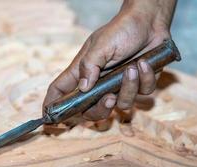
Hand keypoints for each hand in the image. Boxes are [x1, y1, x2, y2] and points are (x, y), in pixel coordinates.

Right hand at [43, 0, 176, 120]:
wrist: (149, 20)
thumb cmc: (121, 29)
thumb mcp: (101, 45)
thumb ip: (89, 66)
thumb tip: (82, 89)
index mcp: (83, 71)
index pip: (61, 90)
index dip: (53, 103)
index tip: (48, 116)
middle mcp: (98, 82)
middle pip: (90, 110)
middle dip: (100, 110)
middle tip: (110, 98)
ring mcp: (118, 85)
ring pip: (120, 105)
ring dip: (128, 87)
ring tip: (132, 68)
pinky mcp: (139, 84)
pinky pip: (142, 94)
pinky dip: (145, 79)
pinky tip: (144, 63)